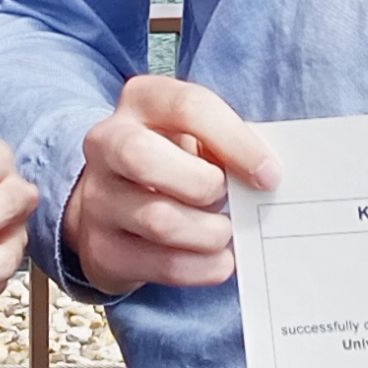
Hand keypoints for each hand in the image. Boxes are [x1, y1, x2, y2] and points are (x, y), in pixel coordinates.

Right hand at [59, 77, 280, 292]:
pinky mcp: (103, 249)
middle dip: (202, 184)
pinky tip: (218, 260)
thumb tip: (267, 176)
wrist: (116, 205)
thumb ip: (226, 146)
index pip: (188, 107)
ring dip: (209, 232)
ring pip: (158, 220)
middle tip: (227, 198)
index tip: (268, 174)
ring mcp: (98, 198)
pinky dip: (203, 267)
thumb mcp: (196, 136)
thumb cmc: (174, 161)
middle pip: (143, 157)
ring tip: (224, 231)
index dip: (235, 141)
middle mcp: (107, 143)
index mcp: (141, 100)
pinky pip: (161, 265)